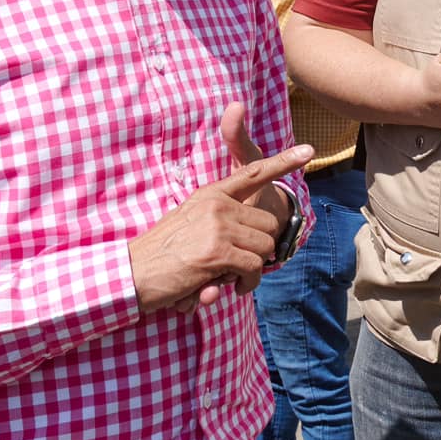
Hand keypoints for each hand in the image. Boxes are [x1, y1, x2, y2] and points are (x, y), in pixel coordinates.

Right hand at [128, 102, 312, 314]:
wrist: (132, 272)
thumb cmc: (160, 254)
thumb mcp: (187, 225)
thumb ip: (218, 226)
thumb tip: (241, 241)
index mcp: (210, 194)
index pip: (251, 172)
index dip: (283, 161)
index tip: (308, 150)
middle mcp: (216, 205)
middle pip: (268, 224)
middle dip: (259, 249)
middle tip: (237, 266)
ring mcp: (218, 226)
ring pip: (265, 247)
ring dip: (252, 269)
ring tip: (228, 279)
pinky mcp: (218, 251)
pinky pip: (253, 268)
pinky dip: (246, 283)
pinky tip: (224, 289)